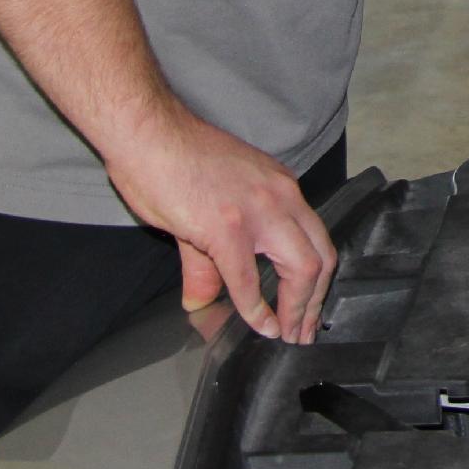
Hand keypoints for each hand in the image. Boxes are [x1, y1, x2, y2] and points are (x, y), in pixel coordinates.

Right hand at [102, 104, 338, 345]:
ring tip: (288, 335)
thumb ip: (210, 261)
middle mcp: (280, 196)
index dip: (318, 279)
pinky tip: (258, 326)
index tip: (309, 307)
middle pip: (320, 257)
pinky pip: (247, 279)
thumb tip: (202, 300)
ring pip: (302, 268)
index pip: (316, 237)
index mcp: (280, 187)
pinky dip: (256, 310)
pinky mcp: (226, 228)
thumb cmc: (173, 159)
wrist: (147, 132)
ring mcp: (257, 212)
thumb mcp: (209, 206)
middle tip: (304, 332)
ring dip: (298, 310)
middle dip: (316, 301)